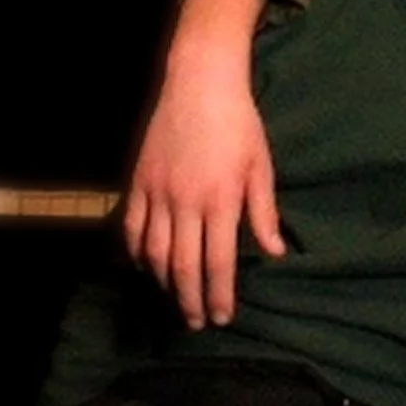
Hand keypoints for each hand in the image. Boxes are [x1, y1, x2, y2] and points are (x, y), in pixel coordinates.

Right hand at [122, 0, 282, 327]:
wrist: (200, 83)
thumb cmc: (239, 124)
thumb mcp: (260, 166)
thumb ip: (263, 212)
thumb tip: (274, 252)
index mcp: (220, 201)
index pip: (217, 262)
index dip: (218, 295)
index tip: (220, 317)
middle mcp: (185, 203)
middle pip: (182, 266)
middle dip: (188, 300)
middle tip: (194, 322)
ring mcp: (157, 193)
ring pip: (153, 252)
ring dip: (163, 282)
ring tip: (174, 297)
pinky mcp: (138, 181)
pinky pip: (131, 228)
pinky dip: (136, 253)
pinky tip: (146, 266)